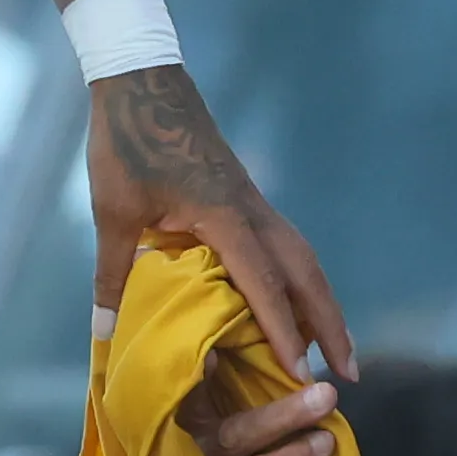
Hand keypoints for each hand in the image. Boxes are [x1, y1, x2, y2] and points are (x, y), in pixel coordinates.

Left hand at [86, 63, 348, 385]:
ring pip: (304, 259)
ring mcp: (255, 203)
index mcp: (224, 216)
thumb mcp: (114, 211)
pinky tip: (298, 303)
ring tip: (338, 348)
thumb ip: (114, 273)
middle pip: (307, 274)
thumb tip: (105, 333)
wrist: (144, 81)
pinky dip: (302, 281)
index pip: (263, 283)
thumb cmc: (128, 143)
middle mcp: (252, 212)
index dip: (282, 333)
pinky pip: (288, 247)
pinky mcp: (247, 197)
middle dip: (331, 325)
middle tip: (351, 374)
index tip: (301, 374)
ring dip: (324, 304)